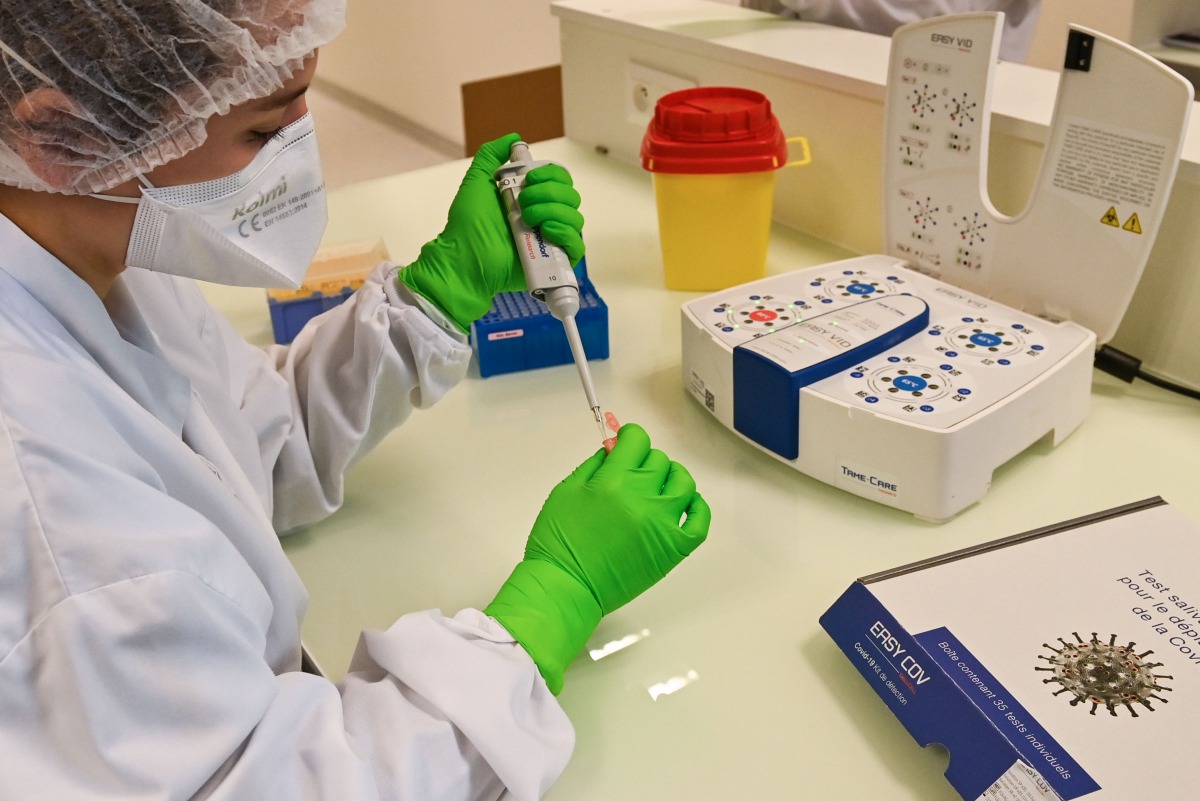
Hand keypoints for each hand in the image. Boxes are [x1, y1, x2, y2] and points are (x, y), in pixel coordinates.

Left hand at [398, 132, 584, 331]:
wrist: (464, 258)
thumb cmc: (469, 224)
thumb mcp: (477, 182)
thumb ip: (492, 156)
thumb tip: (514, 138)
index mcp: (533, 198)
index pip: (561, 179)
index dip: (551, 175)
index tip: (529, 179)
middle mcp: (546, 217)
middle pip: (571, 196)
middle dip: (549, 193)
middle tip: (523, 202)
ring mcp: (551, 240)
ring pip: (576, 218)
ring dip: (553, 211)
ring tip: (527, 219)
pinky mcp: (555, 262)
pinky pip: (577, 246)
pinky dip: (565, 233)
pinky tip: (545, 231)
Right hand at [485, 424, 710, 692]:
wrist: (566, 587)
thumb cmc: (557, 543)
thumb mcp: (566, 491)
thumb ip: (594, 465)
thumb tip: (614, 448)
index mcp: (613, 480)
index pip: (637, 440)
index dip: (629, 437)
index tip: (624, 442)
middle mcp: (642, 498)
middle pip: (658, 460)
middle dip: (643, 460)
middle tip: (630, 472)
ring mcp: (662, 524)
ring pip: (683, 483)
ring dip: (671, 477)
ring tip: (657, 486)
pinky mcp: (674, 549)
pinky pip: (699, 520)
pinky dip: (696, 507)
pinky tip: (682, 504)